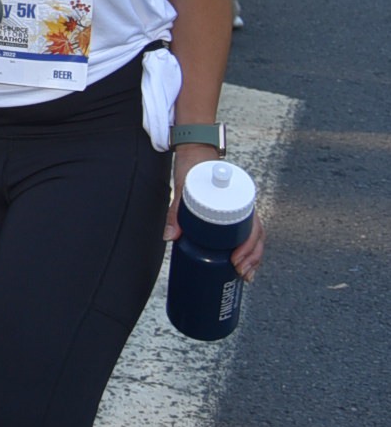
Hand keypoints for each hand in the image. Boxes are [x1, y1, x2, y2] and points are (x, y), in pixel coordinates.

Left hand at [164, 144, 263, 283]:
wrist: (195, 151)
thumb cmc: (193, 167)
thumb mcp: (183, 187)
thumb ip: (176, 211)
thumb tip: (170, 237)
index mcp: (239, 197)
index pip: (253, 226)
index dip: (249, 247)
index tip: (237, 260)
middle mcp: (244, 205)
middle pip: (256, 235)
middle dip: (253, 258)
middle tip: (242, 273)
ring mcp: (239, 209)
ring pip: (254, 236)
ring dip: (253, 257)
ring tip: (246, 275)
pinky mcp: (232, 213)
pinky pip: (245, 232)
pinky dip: (247, 249)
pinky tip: (244, 263)